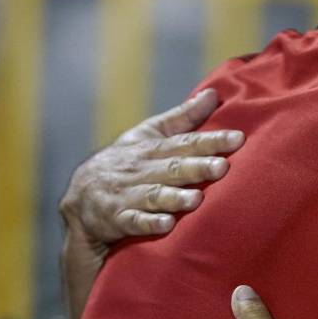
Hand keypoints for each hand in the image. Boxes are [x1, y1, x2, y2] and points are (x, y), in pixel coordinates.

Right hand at [58, 88, 244, 246]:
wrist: (79, 198)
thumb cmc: (125, 163)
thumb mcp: (148, 135)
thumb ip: (183, 118)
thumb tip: (214, 94)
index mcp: (149, 148)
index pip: (184, 142)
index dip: (210, 140)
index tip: (238, 138)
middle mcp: (138, 170)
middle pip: (171, 168)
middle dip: (197, 167)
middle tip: (222, 168)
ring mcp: (126, 195)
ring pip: (153, 195)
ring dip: (174, 197)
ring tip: (197, 199)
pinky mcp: (116, 219)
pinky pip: (132, 221)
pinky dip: (148, 223)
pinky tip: (167, 224)